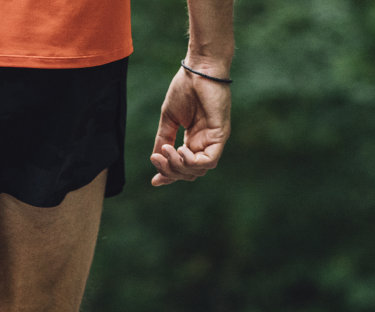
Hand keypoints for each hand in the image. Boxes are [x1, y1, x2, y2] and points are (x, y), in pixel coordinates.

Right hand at [150, 63, 231, 186]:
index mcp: (194, 140)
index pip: (184, 167)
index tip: (154, 181)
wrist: (198, 68)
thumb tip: (156, 157)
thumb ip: (164, 138)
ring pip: (199, 170)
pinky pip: (210, 161)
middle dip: (170, 171)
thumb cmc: (185, 87)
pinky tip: (181, 149)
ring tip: (167, 151)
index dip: (169, 176)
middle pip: (190, 173)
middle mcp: (205, 143)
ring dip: (179, 166)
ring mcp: (214, 140)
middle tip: (157, 157)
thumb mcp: (169, 118)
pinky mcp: (221, 135)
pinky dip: (193, 161)